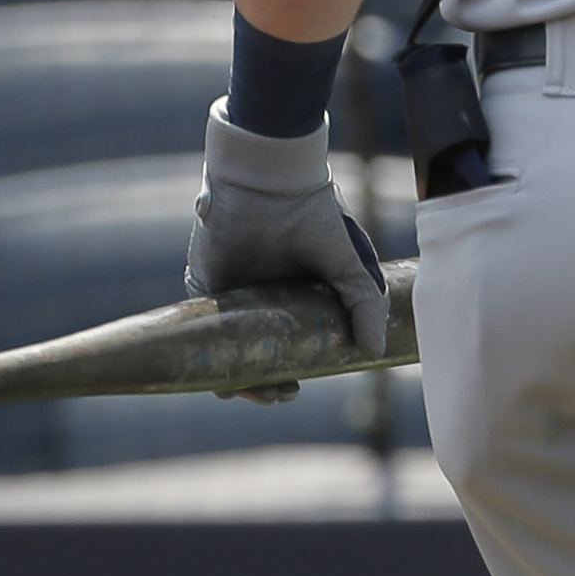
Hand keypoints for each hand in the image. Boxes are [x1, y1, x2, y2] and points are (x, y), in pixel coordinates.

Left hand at [186, 102, 390, 397]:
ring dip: (234, 380)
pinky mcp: (205, 285)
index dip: (290, 371)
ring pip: (225, 351)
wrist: (273, 183)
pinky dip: (209, 355)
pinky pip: (200, 330)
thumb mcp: (350, 264)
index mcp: (292, 297)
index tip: (298, 385)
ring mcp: (231, 295)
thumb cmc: (314, 217)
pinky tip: (225, 373)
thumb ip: (365, 305)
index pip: (287, 346)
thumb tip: (374, 351)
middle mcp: (260, 300)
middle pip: (253, 356)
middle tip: (282, 392)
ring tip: (255, 389)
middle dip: (263, 386)